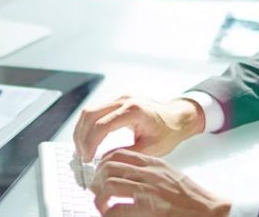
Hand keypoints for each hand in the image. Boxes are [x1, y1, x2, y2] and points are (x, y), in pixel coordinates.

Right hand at [73, 96, 204, 162]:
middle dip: (81, 137)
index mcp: (134, 111)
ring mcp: (119, 98)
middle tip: (81, 156)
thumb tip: (103, 161)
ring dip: (81, 130)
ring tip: (82, 149)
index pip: (102, 125)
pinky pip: (95, 110)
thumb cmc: (167, 133)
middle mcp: (124, 100)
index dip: (90, 143)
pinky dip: (88, 125)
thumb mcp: (150, 149)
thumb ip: (125, 154)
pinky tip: (87, 139)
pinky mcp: (116, 100)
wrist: (177, 117)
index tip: (87, 159)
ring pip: (89, 111)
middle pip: (90, 114)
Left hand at [91, 150, 229, 216]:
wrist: (211, 210)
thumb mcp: (170, 175)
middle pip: (110, 167)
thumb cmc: (192, 197)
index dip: (103, 164)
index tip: (100, 174)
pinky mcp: (150, 209)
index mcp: (154, 163)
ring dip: (100, 197)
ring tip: (102, 206)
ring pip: (110, 185)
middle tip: (96, 192)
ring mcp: (150, 191)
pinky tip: (110, 216)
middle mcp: (150, 173)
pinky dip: (109, 214)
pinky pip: (117, 209)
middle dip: (97, 180)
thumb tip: (127, 177)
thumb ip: (150, 173)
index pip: (119, 154)